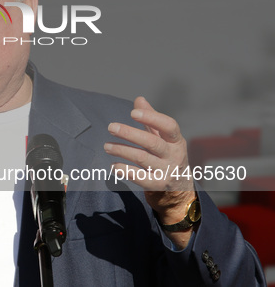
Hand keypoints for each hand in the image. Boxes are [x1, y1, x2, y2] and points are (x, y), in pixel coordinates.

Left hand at [104, 97, 195, 247]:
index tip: (132, 113)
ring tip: (106, 146)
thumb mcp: (163, 137)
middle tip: (111, 127)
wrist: (180, 187)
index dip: (151, 118)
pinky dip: (125, 171)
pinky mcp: (157, 185)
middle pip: (151, 142)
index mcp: (176, 140)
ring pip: (142, 159)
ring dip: (122, 151)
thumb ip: (151, 119)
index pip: (168, 126)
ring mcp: (166, 171)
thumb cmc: (167, 155)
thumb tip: (139, 99)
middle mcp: (174, 155)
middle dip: (129, 134)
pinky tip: (113, 165)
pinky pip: (140, 178)